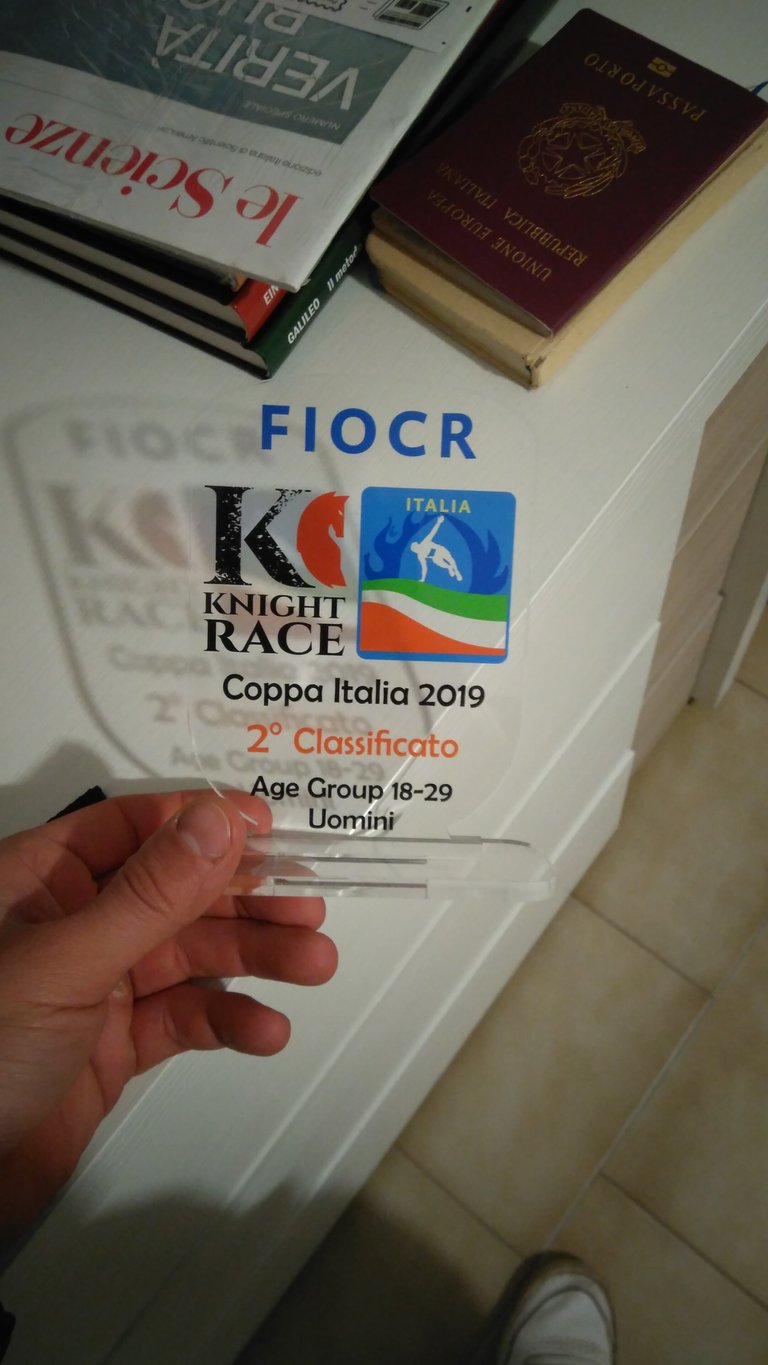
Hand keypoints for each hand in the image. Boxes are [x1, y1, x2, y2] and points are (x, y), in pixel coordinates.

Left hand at [0, 790, 336, 1235]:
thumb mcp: (66, 960)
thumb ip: (150, 893)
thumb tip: (216, 822)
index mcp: (42, 879)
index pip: (136, 826)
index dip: (205, 823)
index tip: (269, 828)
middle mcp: (72, 923)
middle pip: (178, 890)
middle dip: (247, 898)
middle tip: (308, 907)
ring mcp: (95, 984)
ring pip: (191, 954)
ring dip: (254, 957)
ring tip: (313, 962)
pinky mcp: (114, 1044)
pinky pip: (184, 1017)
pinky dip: (228, 1022)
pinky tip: (266, 1028)